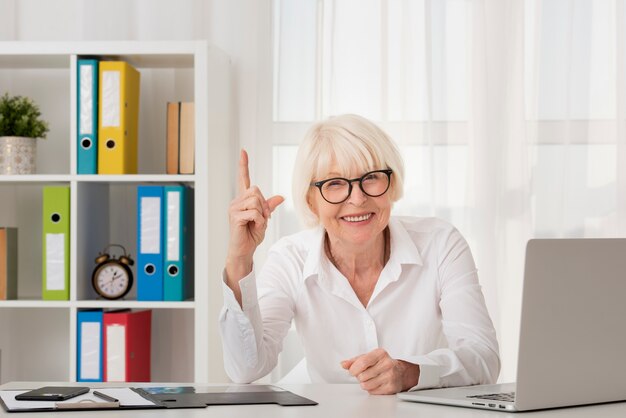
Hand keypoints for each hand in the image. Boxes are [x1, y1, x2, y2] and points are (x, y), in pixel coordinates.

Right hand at [226, 150, 283, 292]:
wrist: (244, 250)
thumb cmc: (252, 234)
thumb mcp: (264, 218)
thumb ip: (270, 206)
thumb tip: (281, 197)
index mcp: (243, 199)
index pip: (243, 178)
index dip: (244, 165)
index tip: (243, 151)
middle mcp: (236, 201)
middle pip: (256, 190)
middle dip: (264, 205)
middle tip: (262, 218)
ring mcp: (234, 208)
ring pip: (256, 201)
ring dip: (262, 214)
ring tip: (256, 223)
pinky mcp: (235, 216)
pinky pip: (255, 212)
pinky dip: (259, 221)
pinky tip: (254, 227)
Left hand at [341, 348, 419, 394]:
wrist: (400, 372)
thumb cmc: (382, 363)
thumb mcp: (368, 357)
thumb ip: (354, 360)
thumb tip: (343, 364)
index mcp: (380, 354)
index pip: (362, 362)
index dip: (353, 369)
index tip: (352, 371)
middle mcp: (387, 364)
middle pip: (362, 375)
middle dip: (359, 377)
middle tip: (364, 374)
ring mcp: (390, 376)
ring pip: (365, 385)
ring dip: (364, 383)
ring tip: (370, 379)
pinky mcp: (391, 387)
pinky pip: (372, 391)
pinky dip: (371, 389)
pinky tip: (376, 383)